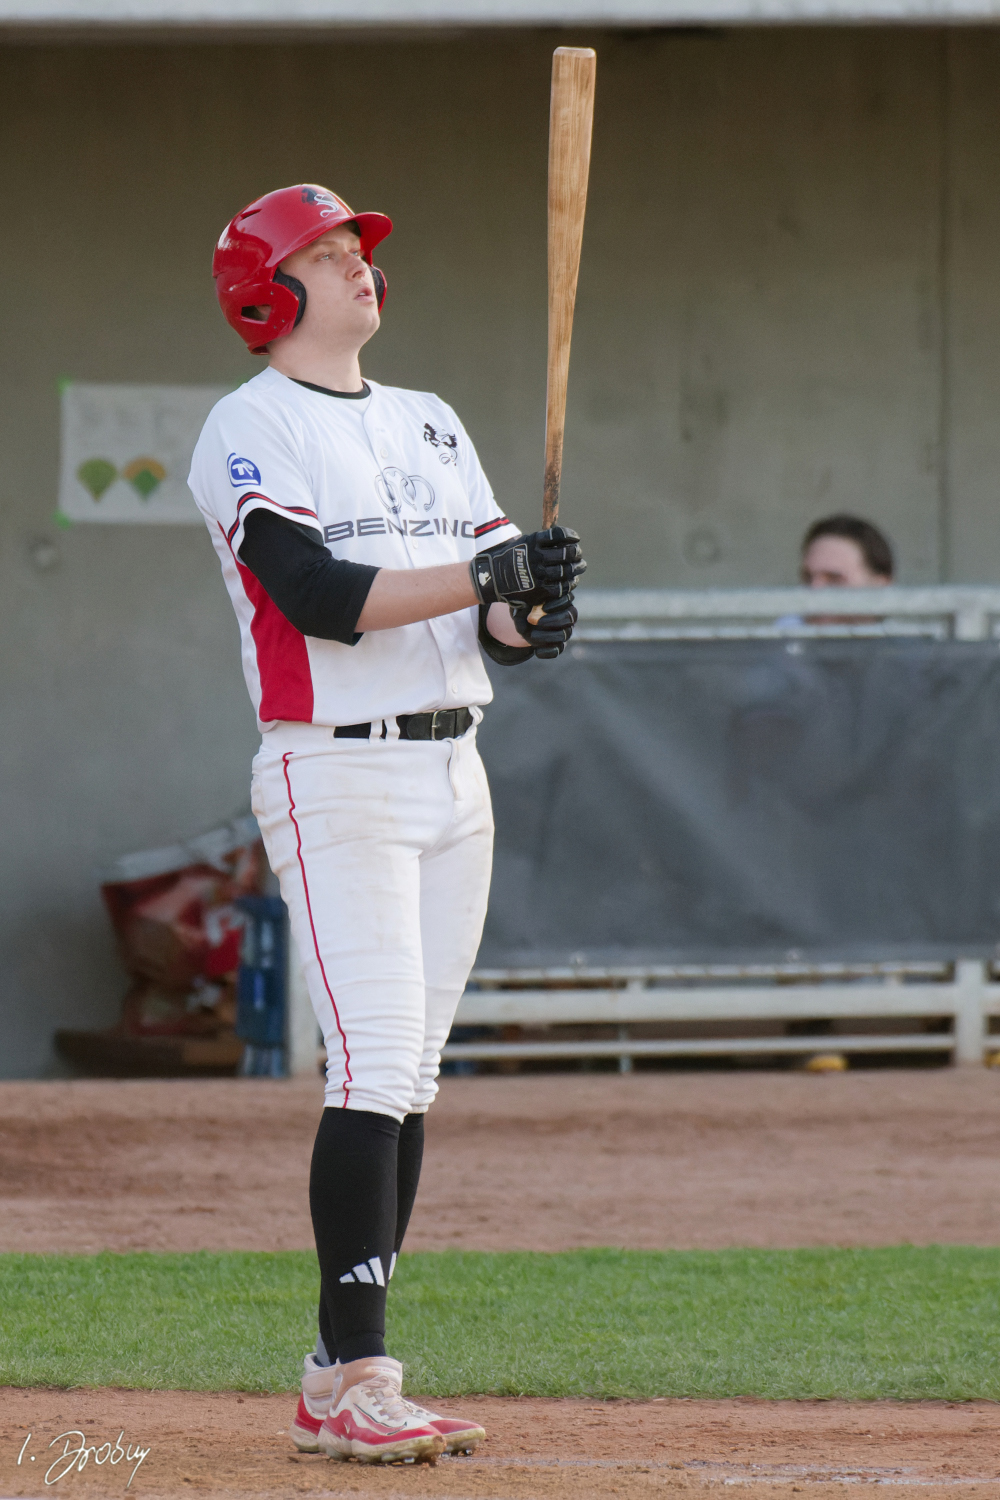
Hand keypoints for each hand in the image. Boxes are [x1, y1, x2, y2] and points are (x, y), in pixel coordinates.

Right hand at [470, 526, 585, 607]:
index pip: (560, 535)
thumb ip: (541, 540)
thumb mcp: (523, 542)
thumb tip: (563, 537)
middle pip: (567, 553)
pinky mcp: (540, 590)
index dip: (572, 536)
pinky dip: (569, 583)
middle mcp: (537, 557)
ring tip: (579, 567)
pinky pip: (561, 587)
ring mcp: (539, 574)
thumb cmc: (510, 559)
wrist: (493, 578)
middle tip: (579, 555)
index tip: (576, 539)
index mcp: (534, 542)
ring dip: (576, 569)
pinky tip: (571, 581)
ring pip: (567, 571)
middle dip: (576, 553)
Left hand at [510, 593, 577, 658]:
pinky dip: (547, 652)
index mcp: (561, 600)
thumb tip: (529, 610)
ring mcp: (565, 631)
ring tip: (531, 635)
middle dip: (553, 620)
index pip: (567, 600)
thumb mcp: (524, 603)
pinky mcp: (559, 645)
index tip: (543, 607)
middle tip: (535, 621)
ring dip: (548, 636)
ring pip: (564, 635)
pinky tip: (536, 651)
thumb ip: (526, 604)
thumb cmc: (526, 607)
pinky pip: (558, 650)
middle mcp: (568, 615)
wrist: (523, 621)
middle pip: (569, 618)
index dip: (557, 604)